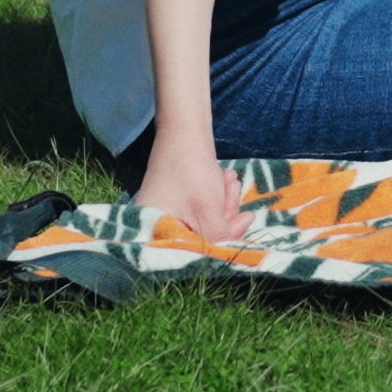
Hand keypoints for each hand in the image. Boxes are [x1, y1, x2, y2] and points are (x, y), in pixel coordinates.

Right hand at [132, 131, 249, 245]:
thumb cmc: (191, 170)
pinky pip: (200, 214)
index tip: (241, 224)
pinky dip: (216, 201)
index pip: (188, 255)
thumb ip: (218, 238)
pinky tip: (226, 181)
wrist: (186, 131)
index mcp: (150, 235)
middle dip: (224, 221)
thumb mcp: (208, 209)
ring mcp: (163, 217)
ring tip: (230, 181)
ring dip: (224, 207)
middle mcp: (151, 230)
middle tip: (239, 199)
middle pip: (198, 240)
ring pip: (203, 225)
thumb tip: (235, 260)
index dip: (218, 245)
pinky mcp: (173, 206)